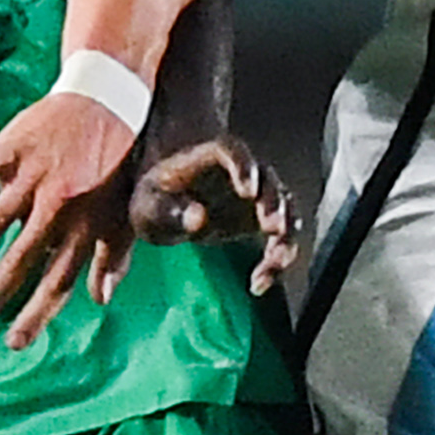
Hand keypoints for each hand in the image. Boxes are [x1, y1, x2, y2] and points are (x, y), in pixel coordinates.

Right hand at [0, 90, 144, 345]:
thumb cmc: (115, 165)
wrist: (110, 102)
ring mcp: (36, 175)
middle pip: (24, 258)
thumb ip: (111, 258)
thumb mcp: (122, 215)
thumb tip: (100, 299)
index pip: (58, 280)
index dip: (37, 313)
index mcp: (82, 227)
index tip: (14, 342)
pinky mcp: (18, 146)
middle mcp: (58, 207)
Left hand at [128, 129, 305, 297]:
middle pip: (268, 182)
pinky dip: (276, 260)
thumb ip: (168, 211)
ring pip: (284, 212)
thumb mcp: (150, 203)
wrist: (173, 197)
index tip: (248, 190)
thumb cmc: (160, 195)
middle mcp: (244, 172)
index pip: (232, 151)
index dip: (243, 167)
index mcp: (211, 157)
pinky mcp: (265, 221)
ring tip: (271, 263)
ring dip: (283, 237)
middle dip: (274, 204)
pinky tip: (258, 283)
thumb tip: (197, 219)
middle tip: (273, 226)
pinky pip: (282, 239)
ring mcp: (259, 196)